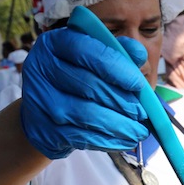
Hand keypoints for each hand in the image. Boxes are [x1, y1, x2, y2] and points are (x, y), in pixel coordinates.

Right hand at [20, 29, 149, 158]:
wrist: (42, 114)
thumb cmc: (74, 81)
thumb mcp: (91, 59)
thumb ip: (115, 52)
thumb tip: (139, 53)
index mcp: (54, 44)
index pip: (88, 51)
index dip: (117, 67)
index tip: (139, 84)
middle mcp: (42, 69)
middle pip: (90, 85)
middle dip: (122, 101)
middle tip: (142, 112)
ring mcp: (41, 101)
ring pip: (88, 114)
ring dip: (120, 125)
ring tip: (140, 131)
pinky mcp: (46, 129)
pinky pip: (83, 137)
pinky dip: (109, 140)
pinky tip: (125, 141)